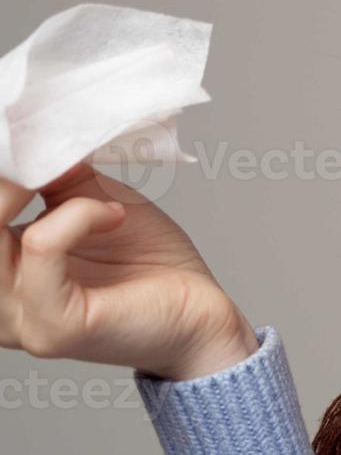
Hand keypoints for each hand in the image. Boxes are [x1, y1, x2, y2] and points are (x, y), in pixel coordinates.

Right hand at [1, 162, 257, 380]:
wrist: (200, 312)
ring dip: (26, 190)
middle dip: (1, 182)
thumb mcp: (91, 201)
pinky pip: (42, 249)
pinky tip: (113, 214)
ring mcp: (20, 319)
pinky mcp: (54, 326)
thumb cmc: (149, 263)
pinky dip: (75, 215)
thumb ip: (54, 177)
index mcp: (0, 272)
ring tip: (77, 177)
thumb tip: (33, 138)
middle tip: (37, 149)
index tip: (17, 133)